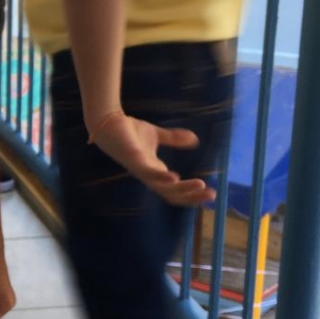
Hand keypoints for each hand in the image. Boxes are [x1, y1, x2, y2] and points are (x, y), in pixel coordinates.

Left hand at [90, 111, 213, 206]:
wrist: (108, 123)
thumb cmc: (129, 131)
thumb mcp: (157, 135)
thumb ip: (174, 139)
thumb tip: (195, 140)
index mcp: (155, 172)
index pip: (175, 191)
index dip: (192, 195)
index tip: (211, 195)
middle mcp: (149, 175)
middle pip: (172, 194)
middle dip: (192, 196)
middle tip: (211, 196)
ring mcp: (141, 169)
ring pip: (162, 187)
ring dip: (182, 188)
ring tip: (200, 185)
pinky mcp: (133, 160)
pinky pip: (147, 173)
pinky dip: (161, 176)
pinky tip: (174, 177)